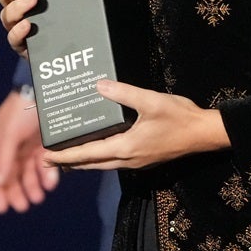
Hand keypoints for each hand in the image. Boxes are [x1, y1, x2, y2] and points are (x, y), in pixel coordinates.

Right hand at [0, 88, 57, 212]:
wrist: (45, 89)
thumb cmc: (21, 109)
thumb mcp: (9, 133)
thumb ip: (4, 158)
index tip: (2, 208)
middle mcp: (10, 147)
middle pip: (10, 176)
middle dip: (15, 192)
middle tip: (23, 206)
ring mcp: (28, 145)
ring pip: (27, 172)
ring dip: (32, 186)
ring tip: (38, 198)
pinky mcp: (44, 143)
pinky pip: (44, 163)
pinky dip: (47, 174)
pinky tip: (51, 183)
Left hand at [46, 79, 227, 171]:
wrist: (204, 134)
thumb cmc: (179, 117)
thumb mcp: (150, 101)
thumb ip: (123, 93)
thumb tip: (99, 86)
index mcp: (126, 148)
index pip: (88, 154)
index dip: (65, 155)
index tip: (46, 155)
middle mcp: (128, 160)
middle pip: (92, 164)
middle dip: (69, 161)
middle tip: (48, 157)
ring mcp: (137, 162)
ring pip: (103, 165)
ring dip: (84, 161)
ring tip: (68, 154)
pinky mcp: (144, 159)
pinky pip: (114, 161)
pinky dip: (100, 157)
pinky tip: (98, 148)